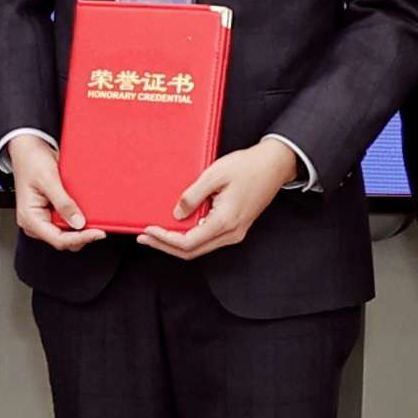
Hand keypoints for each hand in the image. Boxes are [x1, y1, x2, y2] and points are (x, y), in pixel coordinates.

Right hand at [0, 134, 97, 250]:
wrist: (27, 149)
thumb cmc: (31, 161)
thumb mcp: (48, 180)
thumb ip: (63, 203)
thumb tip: (78, 223)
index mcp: (29, 218)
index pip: (58, 239)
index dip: (81, 238)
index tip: (98, 233)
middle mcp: (35, 222)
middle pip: (64, 240)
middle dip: (82, 235)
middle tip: (101, 227)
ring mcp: (42, 218)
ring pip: (66, 233)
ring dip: (81, 228)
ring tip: (95, 219)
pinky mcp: (50, 213)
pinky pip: (66, 222)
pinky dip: (78, 220)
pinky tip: (88, 213)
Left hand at [143, 137, 303, 260]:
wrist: (274, 165)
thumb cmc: (247, 167)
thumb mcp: (214, 175)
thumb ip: (193, 196)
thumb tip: (176, 215)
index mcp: (225, 222)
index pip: (188, 243)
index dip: (165, 239)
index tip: (148, 230)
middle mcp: (231, 234)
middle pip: (191, 252)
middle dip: (165, 246)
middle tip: (143, 237)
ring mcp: (234, 233)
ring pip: (199, 248)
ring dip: (175, 243)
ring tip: (155, 233)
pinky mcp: (234, 228)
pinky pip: (207, 239)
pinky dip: (188, 237)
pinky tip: (176, 227)